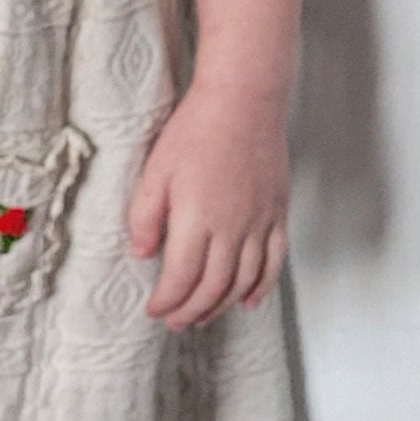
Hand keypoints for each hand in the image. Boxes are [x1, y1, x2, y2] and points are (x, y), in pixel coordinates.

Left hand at [124, 80, 288, 330]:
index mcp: (197, 219)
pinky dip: (262, 288)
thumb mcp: (156, 168)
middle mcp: (232, 230)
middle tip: (174, 321)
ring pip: (242, 282)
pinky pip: (274, 263)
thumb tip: (142, 253)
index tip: (153, 310)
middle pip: (212, 288)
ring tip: (202, 315)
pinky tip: (248, 301)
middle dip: (190, 311)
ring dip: (221, 305)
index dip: (166, 301)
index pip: (181, 278)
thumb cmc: (195, 128)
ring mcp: (259, 224)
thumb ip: (145, 213)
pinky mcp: (277, 214)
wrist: (243, 100)